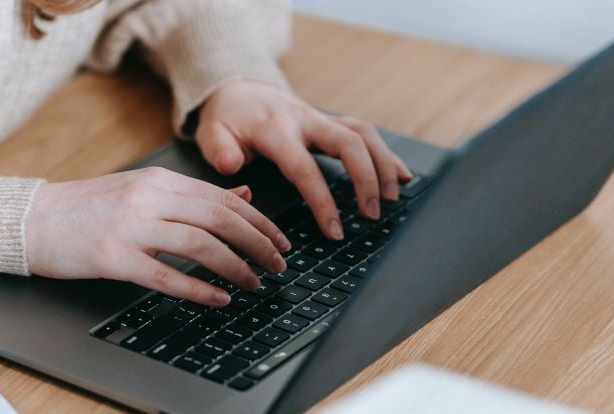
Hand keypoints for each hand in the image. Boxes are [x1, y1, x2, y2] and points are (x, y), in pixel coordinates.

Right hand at [25, 167, 290, 306]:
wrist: (33, 219)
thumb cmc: (90, 207)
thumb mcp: (145, 189)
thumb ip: (194, 194)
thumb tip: (245, 193)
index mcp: (161, 180)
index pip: (225, 198)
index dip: (259, 221)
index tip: (280, 241)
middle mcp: (150, 198)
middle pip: (221, 219)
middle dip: (258, 244)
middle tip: (278, 265)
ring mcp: (132, 227)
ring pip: (201, 246)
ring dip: (235, 267)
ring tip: (255, 283)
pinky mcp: (114, 258)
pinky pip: (166, 276)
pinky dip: (199, 290)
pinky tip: (219, 299)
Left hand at [196, 80, 412, 239]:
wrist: (238, 88)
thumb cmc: (227, 118)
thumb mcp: (211, 133)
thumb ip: (220, 150)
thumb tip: (233, 165)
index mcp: (276, 130)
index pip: (305, 168)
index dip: (323, 201)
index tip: (335, 230)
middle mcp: (305, 120)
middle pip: (348, 143)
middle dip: (366, 179)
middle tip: (372, 214)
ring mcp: (321, 119)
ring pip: (363, 134)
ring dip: (383, 165)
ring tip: (393, 198)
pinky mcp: (330, 122)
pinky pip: (365, 133)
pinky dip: (386, 153)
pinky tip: (402, 175)